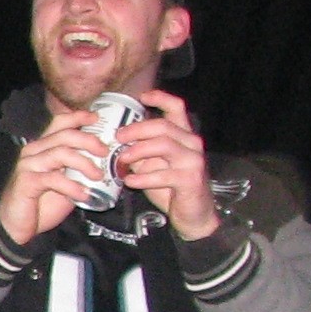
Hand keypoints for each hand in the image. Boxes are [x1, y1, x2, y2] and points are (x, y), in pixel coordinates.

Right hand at [0, 105, 115, 244]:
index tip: (96, 118)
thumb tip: (103, 167)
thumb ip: (77, 173)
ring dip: (84, 163)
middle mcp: (33, 152)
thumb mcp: (64, 185)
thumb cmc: (38, 205)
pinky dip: (73, 186)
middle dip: (89, 141)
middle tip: (105, 152)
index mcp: (42, 148)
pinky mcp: (26, 182)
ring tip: (98, 176)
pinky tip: (84, 194)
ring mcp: (28, 165)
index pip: (58, 124)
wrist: (13, 227)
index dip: (77, 117)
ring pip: (61, 153)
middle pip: (64, 136)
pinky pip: (53, 179)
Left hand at [113, 90, 220, 239]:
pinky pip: (162, 174)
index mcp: (184, 135)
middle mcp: (192, 143)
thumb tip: (116, 143)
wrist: (194, 214)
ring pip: (163, 145)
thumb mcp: (155, 165)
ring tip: (121, 160)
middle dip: (136, 130)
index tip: (141, 97)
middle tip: (118, 138)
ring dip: (138, 151)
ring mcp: (193, 160)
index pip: (177, 108)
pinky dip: (142, 177)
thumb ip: (142, 152)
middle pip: (162, 126)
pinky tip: (129, 181)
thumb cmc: (172, 187)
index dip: (160, 98)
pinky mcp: (190, 179)